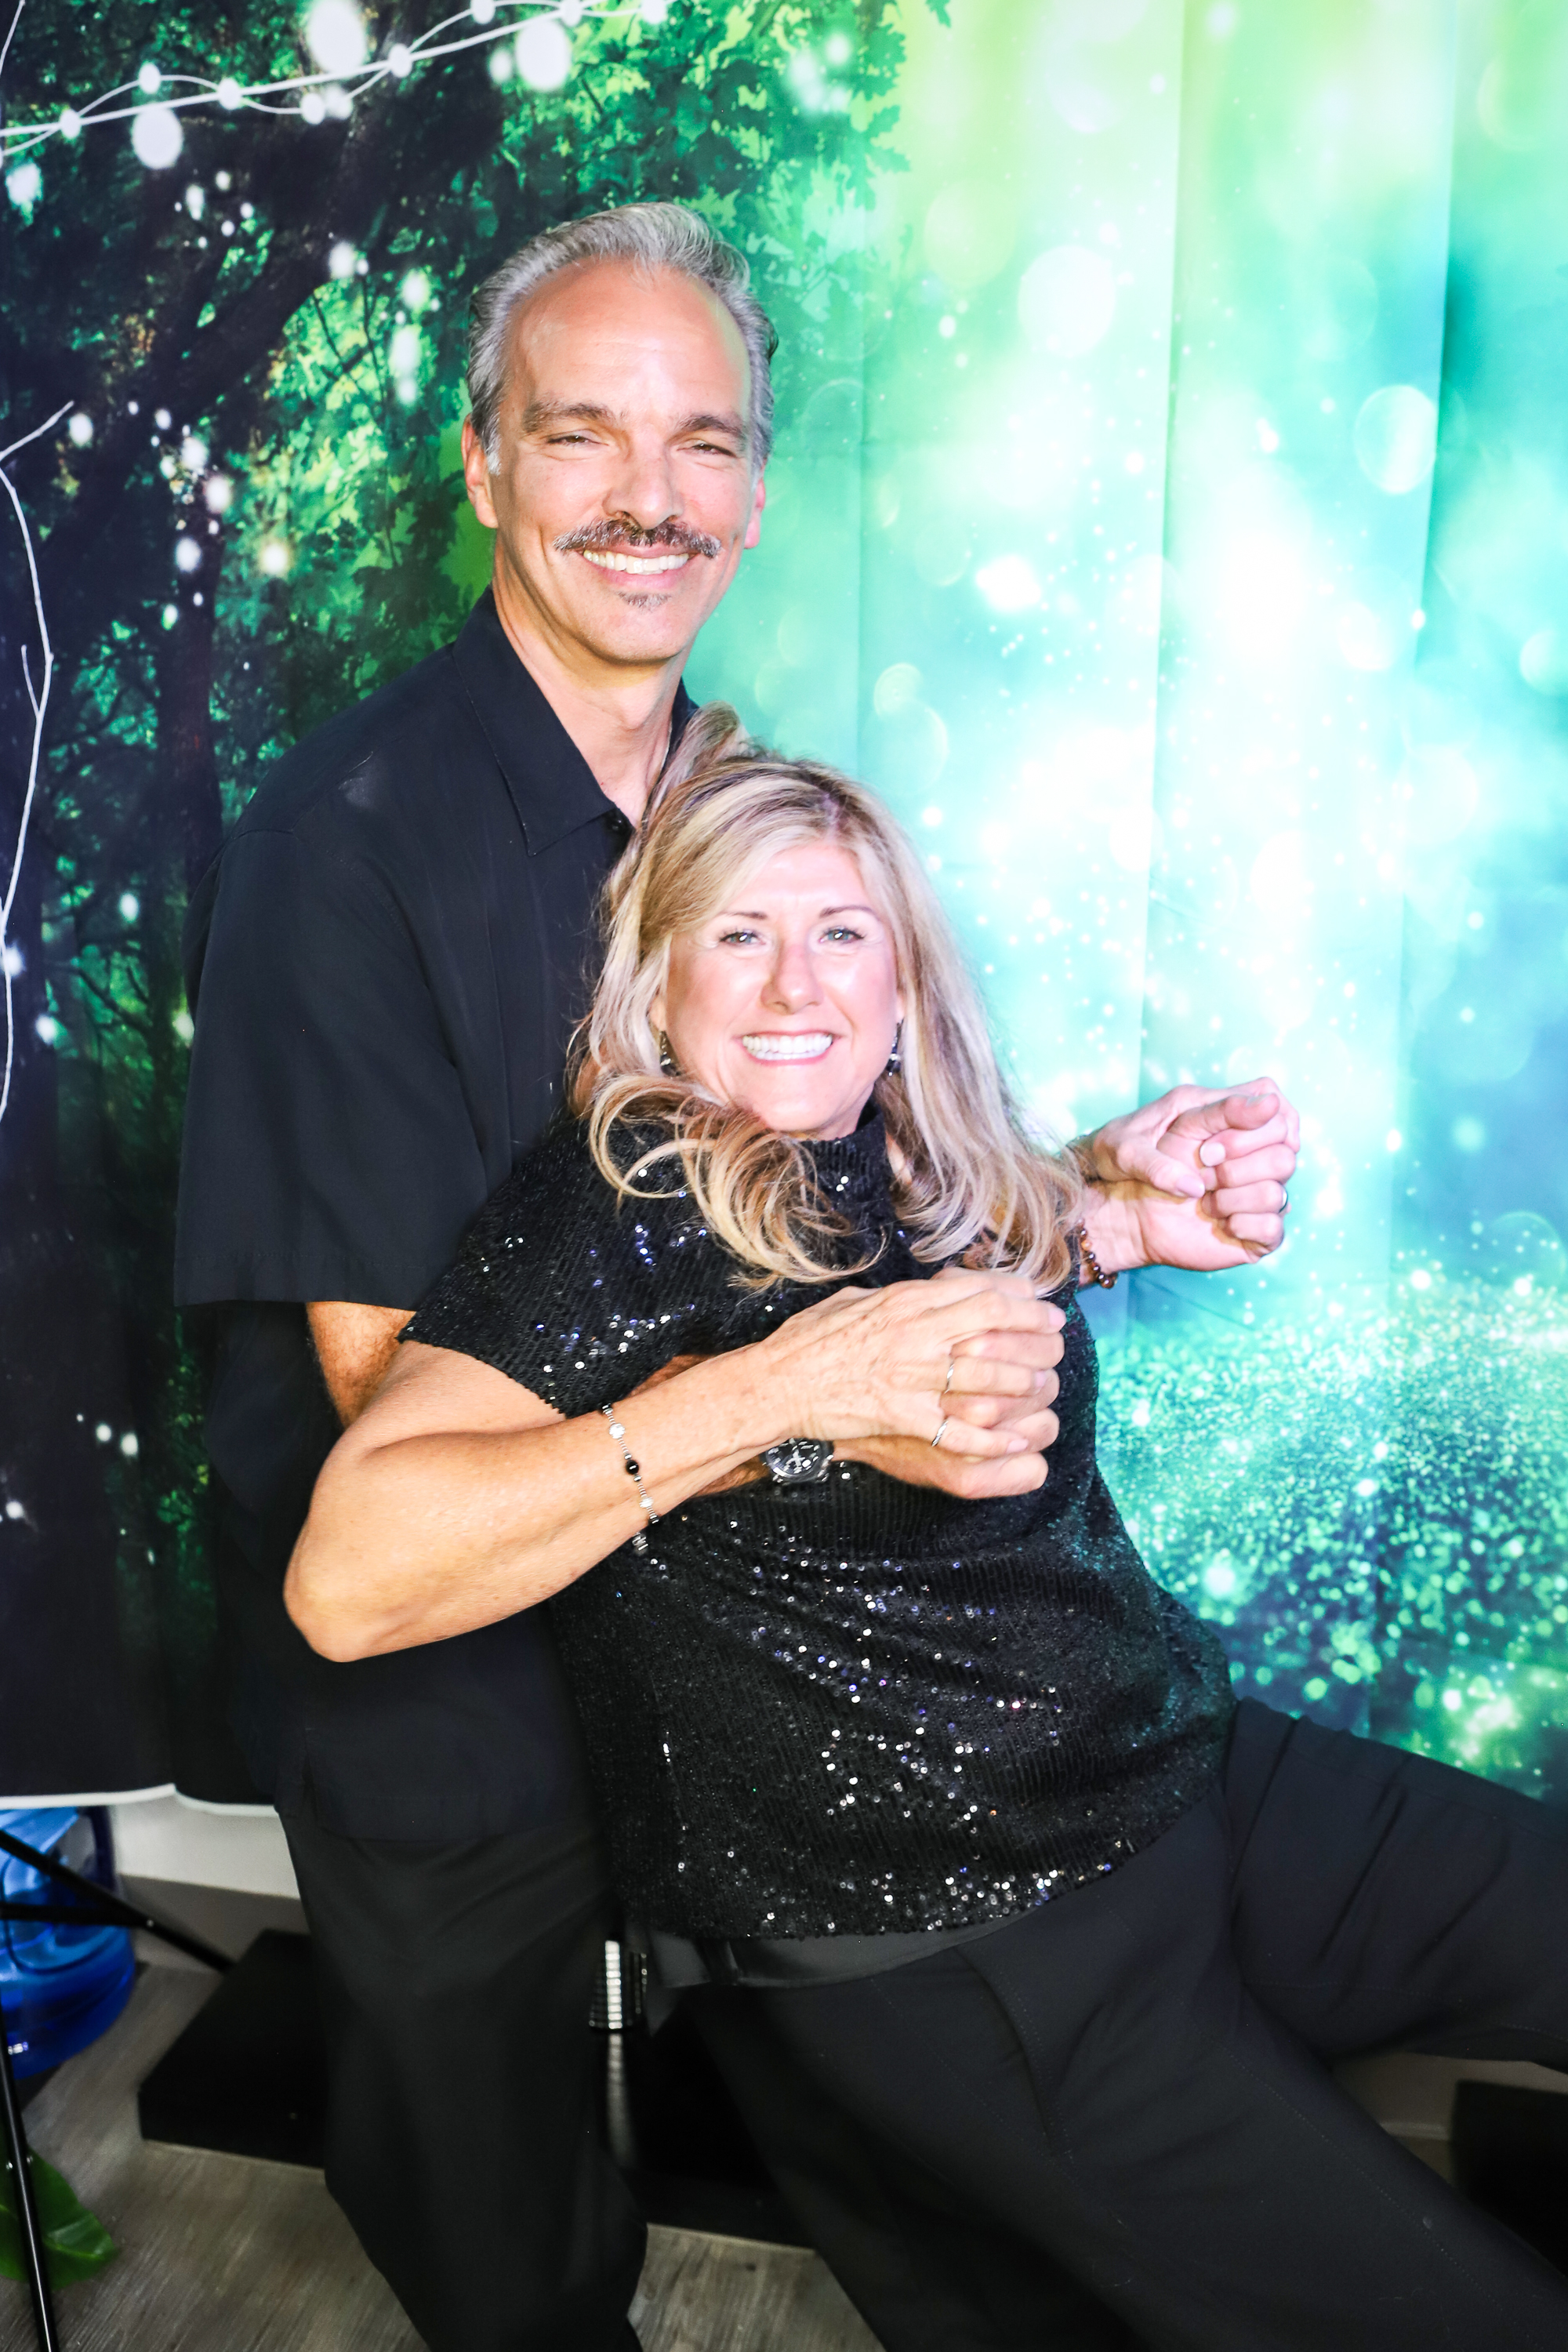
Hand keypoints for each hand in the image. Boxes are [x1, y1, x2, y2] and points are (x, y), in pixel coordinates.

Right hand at [637, 1309, 1062, 1497]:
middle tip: (1056, 1341)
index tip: (1042, 1306)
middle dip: (1034, 1334)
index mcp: (905, 1302)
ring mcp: (909, 1375)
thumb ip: (898, 1297)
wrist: (775, 1381)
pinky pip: (956, 1429)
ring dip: (1023, 1380)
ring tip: (1043, 1383)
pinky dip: (990, 1436)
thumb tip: (932, 1290)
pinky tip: (1014, 1439)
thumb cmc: (809, 1341)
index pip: (979, 1293)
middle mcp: (913, 1334)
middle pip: (994, 1328)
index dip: (1021, 1300)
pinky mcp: (900, 1414)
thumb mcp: (856, 1301)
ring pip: (985, 1375)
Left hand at [1080, 1080, 1298, 1273]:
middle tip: (1208, 1164)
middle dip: (1247, 1155)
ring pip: (1281, 1183)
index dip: (1267, 1111)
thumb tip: (1195, 1185)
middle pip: (1284, 1140)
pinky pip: (1275, 1224)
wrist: (1114, 1205)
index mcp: (1210, 1112)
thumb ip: (1156, 1164)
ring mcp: (1246, 1183)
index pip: (1266, 1095)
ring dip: (1244, 1193)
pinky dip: (1255, 1225)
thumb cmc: (1115, 1163)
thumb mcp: (1125, 1155)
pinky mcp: (1247, 1220)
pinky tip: (1225, 1225)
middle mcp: (1236, 1147)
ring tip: (1206, 1201)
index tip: (1235, 1135)